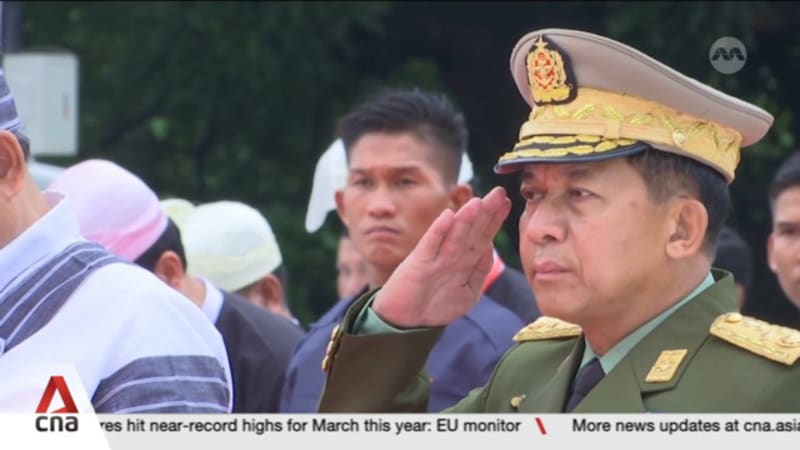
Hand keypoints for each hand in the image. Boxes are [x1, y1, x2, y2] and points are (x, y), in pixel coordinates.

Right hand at [372, 186, 511, 327]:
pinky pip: (430, 246)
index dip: (494, 220)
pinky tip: (447, 217)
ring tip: (478, 203)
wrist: (406, 321)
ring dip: (466, 219)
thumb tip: (490, 248)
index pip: (482, 236)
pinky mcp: (418, 264)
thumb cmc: (435, 305)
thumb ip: (480, 271)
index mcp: (464, 261)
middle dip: (485, 213)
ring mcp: (435, 258)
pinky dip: (439, 231)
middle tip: (498, 193)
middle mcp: (451, 255)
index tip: (506, 203)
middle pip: (471, 231)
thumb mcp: (467, 292)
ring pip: (454, 235)